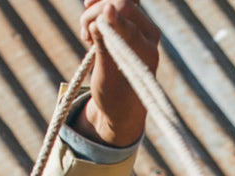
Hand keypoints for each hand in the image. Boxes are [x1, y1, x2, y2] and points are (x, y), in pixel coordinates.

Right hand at [77, 0, 160, 147]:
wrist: (121, 107)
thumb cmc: (115, 98)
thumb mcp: (106, 78)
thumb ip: (104, 47)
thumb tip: (102, 14)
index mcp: (148, 51)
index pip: (128, 19)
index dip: (108, 13)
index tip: (97, 15)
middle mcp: (149, 36)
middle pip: (120, 4)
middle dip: (97, 13)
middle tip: (84, 34)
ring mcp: (142, 27)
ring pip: (116, 2)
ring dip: (95, 11)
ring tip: (86, 34)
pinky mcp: (132, 24)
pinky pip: (115, 5)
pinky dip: (99, 9)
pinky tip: (90, 25)